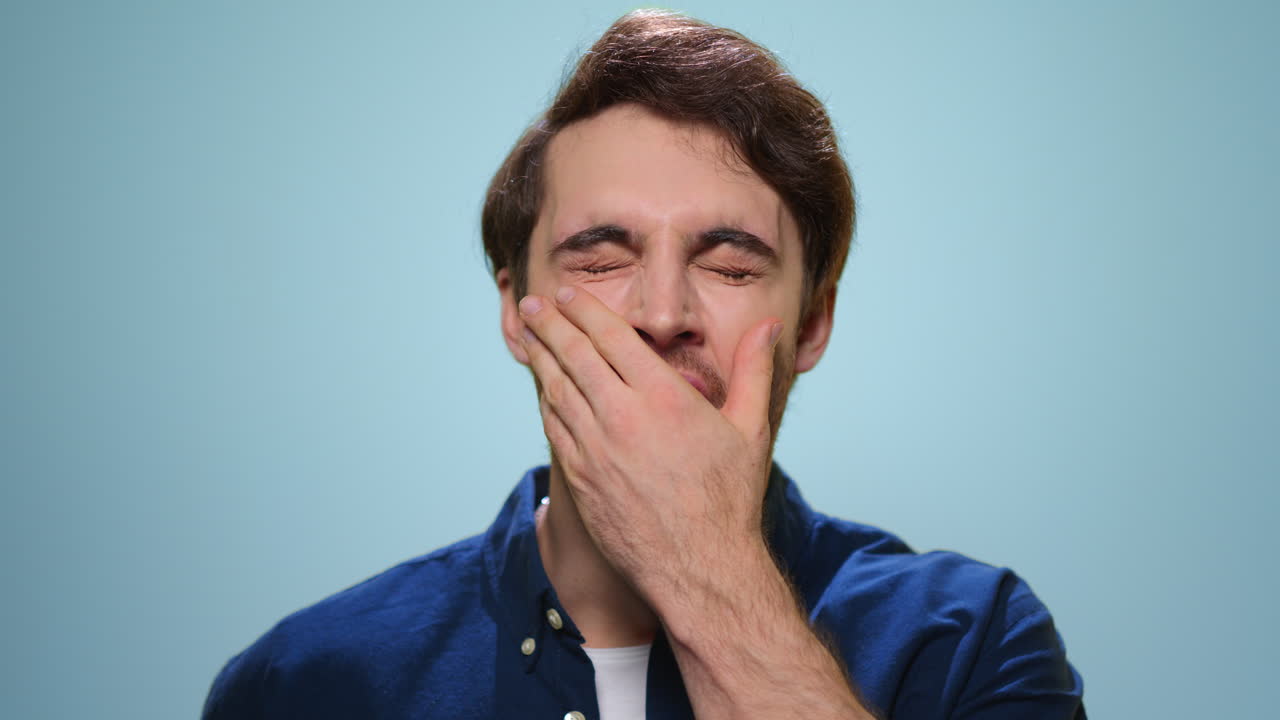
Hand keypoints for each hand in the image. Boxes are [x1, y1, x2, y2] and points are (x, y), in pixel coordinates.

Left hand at [518, 285, 782, 602]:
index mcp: (663, 398)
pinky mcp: (580, 479)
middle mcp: (622, 418)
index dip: (584, 310)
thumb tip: (768, 325)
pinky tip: (543, 389)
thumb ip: (754, 370)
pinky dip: (546, 401)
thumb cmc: (729, 499)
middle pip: (574, 356)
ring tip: (528, 336)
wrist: (698, 567)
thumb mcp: (752, 428)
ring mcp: (595, 450)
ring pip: (557, 391)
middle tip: (530, 304)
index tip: (566, 294)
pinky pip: (555, 428)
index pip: (611, 337)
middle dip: (549, 325)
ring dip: (540, 358)